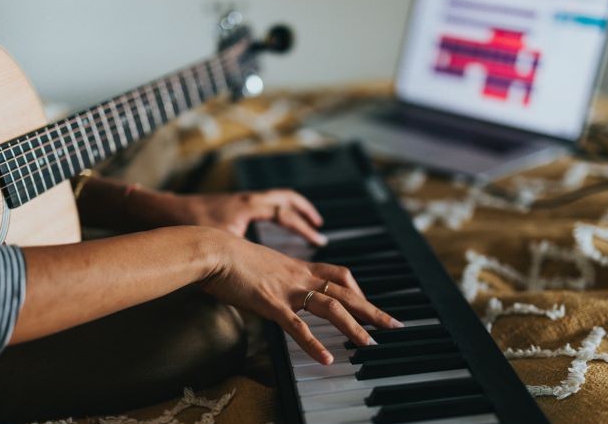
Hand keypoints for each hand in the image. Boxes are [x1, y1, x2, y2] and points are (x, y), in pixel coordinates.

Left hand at [141, 189, 326, 245]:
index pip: (284, 213)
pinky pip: (260, 204)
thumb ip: (243, 259)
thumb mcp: (220, 244)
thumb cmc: (189, 225)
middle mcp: (246, 200)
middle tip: (317, 224)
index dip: (303, 227)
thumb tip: (258, 280)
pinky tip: (270, 226)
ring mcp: (238, 200)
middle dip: (304, 210)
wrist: (164, 211)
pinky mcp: (229, 205)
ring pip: (273, 197)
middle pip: (285, 197)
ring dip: (289, 208)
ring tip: (301, 221)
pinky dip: (272, 212)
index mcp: (248, 207)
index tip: (317, 238)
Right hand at [201, 229, 403, 364]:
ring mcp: (287, 289)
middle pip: (346, 292)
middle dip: (372, 310)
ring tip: (370, 345)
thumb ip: (272, 276)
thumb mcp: (260, 264)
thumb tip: (270, 287)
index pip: (339, 275)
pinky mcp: (271, 302)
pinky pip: (297, 326)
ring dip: (353, 327)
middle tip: (393, 325)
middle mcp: (299, 276)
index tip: (369, 304)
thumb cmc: (229, 256)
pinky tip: (326, 358)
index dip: (358, 290)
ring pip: (331, 307)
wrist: (213, 249)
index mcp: (297, 267)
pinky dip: (314, 344)